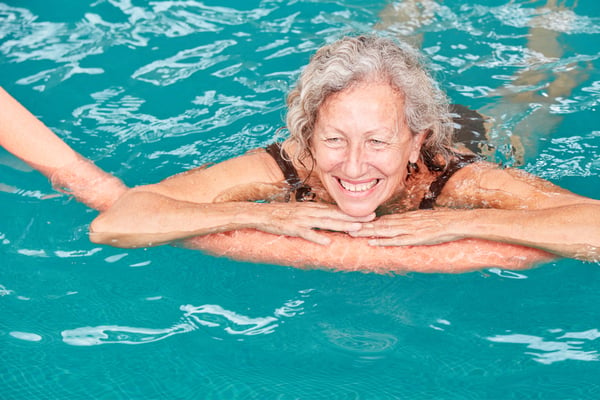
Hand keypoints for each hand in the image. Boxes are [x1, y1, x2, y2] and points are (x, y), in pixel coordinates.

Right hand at [249, 202, 375, 244]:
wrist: (262, 214)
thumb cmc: (281, 215)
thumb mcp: (301, 212)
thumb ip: (315, 216)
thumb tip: (329, 221)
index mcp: (313, 208)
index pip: (337, 210)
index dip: (353, 213)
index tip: (369, 215)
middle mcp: (311, 212)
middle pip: (336, 215)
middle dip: (354, 217)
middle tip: (372, 219)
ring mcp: (303, 220)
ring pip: (326, 222)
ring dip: (342, 225)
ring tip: (356, 229)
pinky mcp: (293, 228)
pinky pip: (308, 233)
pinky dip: (318, 237)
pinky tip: (328, 242)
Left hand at [349, 209, 468, 245]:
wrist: (456, 222)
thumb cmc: (443, 221)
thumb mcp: (425, 219)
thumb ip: (413, 222)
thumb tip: (404, 225)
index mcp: (407, 217)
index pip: (384, 219)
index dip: (369, 221)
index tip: (356, 222)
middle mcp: (405, 221)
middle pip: (380, 223)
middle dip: (363, 226)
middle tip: (346, 227)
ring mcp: (409, 229)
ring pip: (384, 230)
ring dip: (368, 232)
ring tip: (353, 233)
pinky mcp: (415, 238)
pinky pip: (396, 240)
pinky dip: (384, 242)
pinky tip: (373, 243)